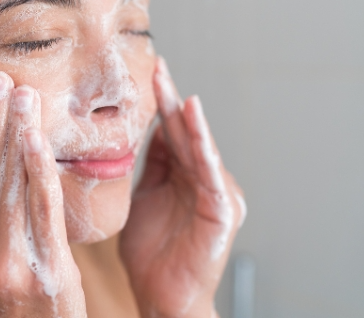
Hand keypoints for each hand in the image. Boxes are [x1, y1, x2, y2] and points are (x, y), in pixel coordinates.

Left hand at [120, 57, 245, 317]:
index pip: (170, 132)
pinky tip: (193, 120)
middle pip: (184, 133)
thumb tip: (144, 132)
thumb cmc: (150, 253)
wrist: (162, 295)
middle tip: (156, 67)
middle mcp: (201, 179)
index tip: (149, 73)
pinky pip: (210, 171)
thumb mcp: (141, 197)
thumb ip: (147, 166)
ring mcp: (215, 192)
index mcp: (181, 175)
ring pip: (198, 147)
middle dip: (169, 100)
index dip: (159, 103)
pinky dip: (203, 145)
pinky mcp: (223, 209)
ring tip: (172, 87)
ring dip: (186, 117)